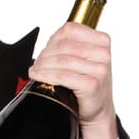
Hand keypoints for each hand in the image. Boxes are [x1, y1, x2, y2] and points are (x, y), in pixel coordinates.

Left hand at [30, 21, 116, 138]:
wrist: (97, 109)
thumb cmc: (86, 81)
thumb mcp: (82, 58)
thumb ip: (69, 44)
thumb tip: (47, 43)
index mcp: (102, 40)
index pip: (70, 29)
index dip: (52, 39)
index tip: (45, 51)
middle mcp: (103, 53)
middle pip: (64, 46)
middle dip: (45, 55)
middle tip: (36, 65)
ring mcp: (100, 69)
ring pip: (62, 60)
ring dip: (42, 66)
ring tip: (34, 72)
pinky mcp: (92, 84)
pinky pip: (63, 76)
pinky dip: (46, 76)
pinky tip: (38, 77)